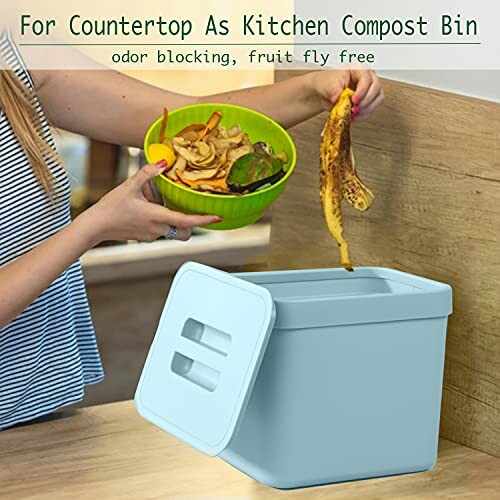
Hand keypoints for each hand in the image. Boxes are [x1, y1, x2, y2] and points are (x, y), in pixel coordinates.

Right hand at [77, 161, 220, 244]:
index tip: (217, 217)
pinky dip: (159, 219)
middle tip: (185, 208)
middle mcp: (157, 229)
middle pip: (185, 232)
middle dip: (191, 223)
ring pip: (172, 229)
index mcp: (157, 217)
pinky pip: (160, 229)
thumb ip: (148, 173)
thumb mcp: (129, 186)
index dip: (204, 220)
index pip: (187, 221)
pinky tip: (144, 207)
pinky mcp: (145, 237)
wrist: (95, 227)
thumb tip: (163, 161)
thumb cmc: (110, 208)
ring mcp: (151, 235)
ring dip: (171, 218)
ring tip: (154, 201)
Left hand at [312, 69, 383, 121]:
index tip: (353, 100)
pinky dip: (363, 115)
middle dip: (366, 101)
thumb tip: (338, 98)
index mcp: (358, 69)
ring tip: (354, 113)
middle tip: (355, 109)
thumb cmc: (327, 82)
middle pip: (376, 88)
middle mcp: (367, 78)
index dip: (362, 91)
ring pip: (378, 99)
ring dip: (367, 109)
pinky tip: (354, 117)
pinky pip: (371, 109)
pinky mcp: (367, 101)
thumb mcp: (329, 84)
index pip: (366, 79)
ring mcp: (368, 89)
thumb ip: (335, 91)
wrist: (323, 91)